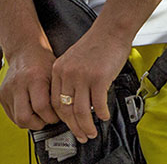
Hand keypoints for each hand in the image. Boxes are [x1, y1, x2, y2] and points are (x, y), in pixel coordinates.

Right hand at [0, 43, 59, 129]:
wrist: (25, 51)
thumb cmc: (44, 63)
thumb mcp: (54, 75)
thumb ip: (57, 95)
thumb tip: (64, 117)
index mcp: (34, 77)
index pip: (41, 108)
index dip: (51, 117)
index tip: (57, 116)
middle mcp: (18, 84)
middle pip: (25, 118)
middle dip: (39, 124)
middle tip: (46, 118)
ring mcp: (7, 90)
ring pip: (17, 120)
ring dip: (31, 122)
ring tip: (39, 114)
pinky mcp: (1, 95)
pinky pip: (12, 116)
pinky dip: (23, 117)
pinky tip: (30, 109)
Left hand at [50, 24, 131, 142]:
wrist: (111, 30)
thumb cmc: (96, 45)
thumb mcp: (74, 60)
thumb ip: (70, 78)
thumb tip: (74, 104)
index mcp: (58, 69)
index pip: (55, 103)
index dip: (63, 120)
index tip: (70, 127)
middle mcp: (67, 73)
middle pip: (66, 110)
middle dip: (75, 128)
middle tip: (82, 136)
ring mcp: (82, 76)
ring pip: (81, 111)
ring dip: (87, 126)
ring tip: (92, 132)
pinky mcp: (98, 78)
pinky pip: (98, 104)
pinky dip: (101, 114)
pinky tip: (104, 116)